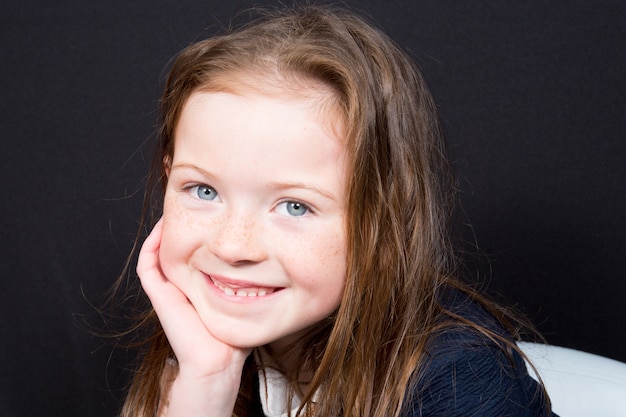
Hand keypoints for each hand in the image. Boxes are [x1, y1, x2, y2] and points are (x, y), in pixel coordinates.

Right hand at [137, 219, 250, 415]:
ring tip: (173, 211)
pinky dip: (152, 244)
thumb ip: (249, 281)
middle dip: (179, 227)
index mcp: (195, 287)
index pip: (190, 253)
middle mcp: (179, 286)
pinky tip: (163, 228)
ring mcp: (167, 289)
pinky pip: (148, 263)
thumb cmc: (233, 334)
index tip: (207, 215)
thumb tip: (268, 260)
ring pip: (157, 252)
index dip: (195, 233)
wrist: (219, 359)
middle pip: (174, 249)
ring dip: (163, 231)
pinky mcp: (159, 294)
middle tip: (188, 206)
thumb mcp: (243, 299)